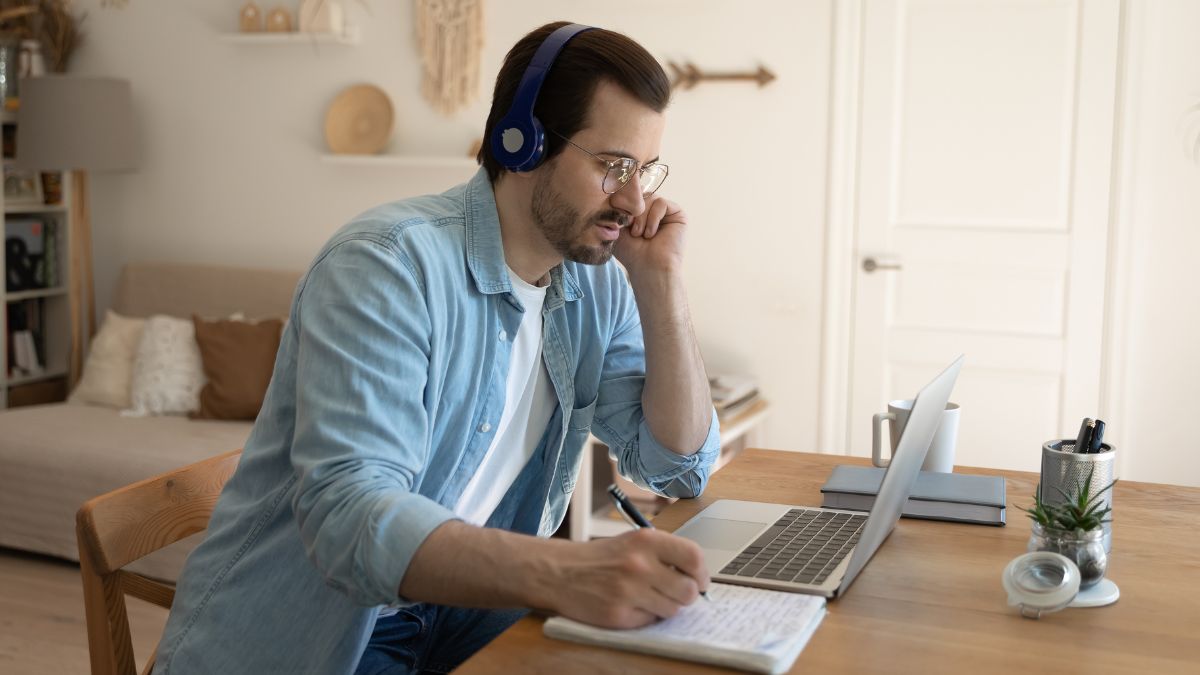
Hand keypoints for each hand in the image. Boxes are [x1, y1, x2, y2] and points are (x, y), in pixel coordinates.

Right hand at [543, 528, 709, 628]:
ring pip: (672, 609)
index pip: (693, 557)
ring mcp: (629, 591)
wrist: (559, 572)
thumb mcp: (632, 542)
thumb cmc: (599, 558)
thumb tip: (697, 576)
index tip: (700, 580)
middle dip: (686, 595)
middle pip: (688, 590)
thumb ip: (664, 553)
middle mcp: (639, 564)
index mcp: (645, 540)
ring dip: (665, 607)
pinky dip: (645, 616)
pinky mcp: (619, 615)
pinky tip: (630, 604)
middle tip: (675, 593)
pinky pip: (650, 621)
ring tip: (646, 596)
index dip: (702, 573)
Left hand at [612, 195, 687, 276]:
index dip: (624, 203)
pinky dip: (653, 218)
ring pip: (650, 198)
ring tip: (640, 234)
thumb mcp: (617, 227)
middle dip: (632, 211)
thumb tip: (618, 188)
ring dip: (641, 217)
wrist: (647, 267)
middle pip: (640, 195)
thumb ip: (617, 208)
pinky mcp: (678, 214)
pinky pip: (661, 202)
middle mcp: (654, 210)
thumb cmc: (631, 252)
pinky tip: (651, 233)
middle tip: (630, 229)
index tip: (619, 220)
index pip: (632, 195)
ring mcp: (666, 212)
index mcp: (641, 212)